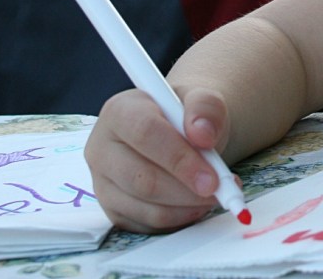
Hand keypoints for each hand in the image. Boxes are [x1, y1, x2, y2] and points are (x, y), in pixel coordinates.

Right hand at [84, 87, 235, 232]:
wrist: (182, 130)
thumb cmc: (186, 114)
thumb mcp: (202, 99)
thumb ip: (206, 107)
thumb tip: (202, 134)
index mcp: (119, 111)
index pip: (145, 134)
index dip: (179, 157)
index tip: (212, 175)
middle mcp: (102, 148)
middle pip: (141, 178)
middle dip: (186, 189)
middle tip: (220, 189)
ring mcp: (103, 182)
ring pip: (144, 206)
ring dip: (186, 205)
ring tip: (214, 194)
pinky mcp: (113, 209)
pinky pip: (146, 223)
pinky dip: (178, 218)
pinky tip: (196, 203)